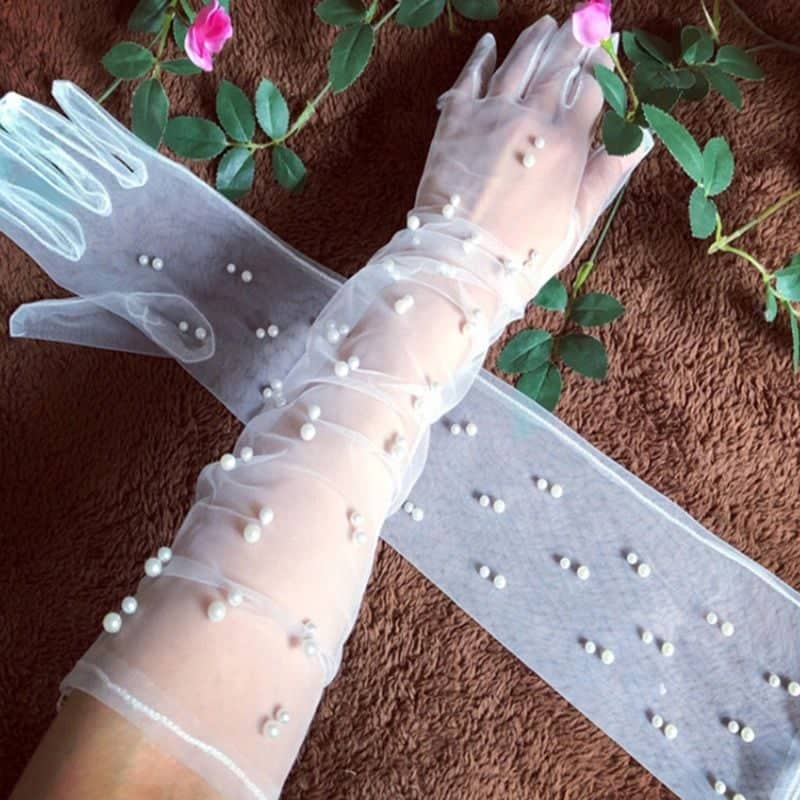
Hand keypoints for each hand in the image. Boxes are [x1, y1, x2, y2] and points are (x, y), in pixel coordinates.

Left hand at [415, 17, 650, 297]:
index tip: (608, 46)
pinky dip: (480, 57)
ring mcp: (491, 115)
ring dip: (535, 41)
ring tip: (546, 24)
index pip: (591, 88)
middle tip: (584, 18)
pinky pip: (470, 78)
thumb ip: (607, 175)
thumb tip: (641, 137)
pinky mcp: (455, 121)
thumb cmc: (525, 253)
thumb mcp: (577, 222)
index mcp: (569, 143)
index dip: (602, 64)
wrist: (462, 262)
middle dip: (574, 40)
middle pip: (558, 66)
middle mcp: (532, 118)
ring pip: (518, 63)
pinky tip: (489, 43)